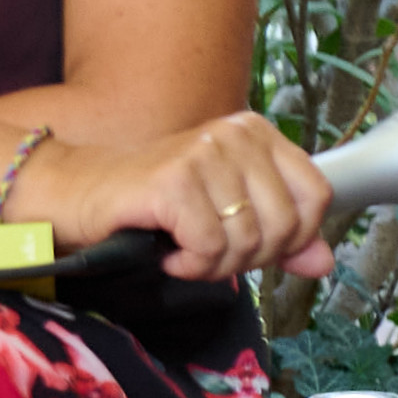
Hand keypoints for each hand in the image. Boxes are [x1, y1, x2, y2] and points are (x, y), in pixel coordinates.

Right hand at [24, 113, 334, 285]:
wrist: (75, 193)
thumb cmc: (150, 204)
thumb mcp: (226, 216)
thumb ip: (279, 236)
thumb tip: (322, 262)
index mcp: (256, 133)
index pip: (317, 196)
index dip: (292, 237)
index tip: (250, 245)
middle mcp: (235, 134)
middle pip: (285, 225)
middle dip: (248, 258)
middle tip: (208, 254)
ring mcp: (204, 154)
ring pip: (247, 241)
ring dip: (214, 264)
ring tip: (184, 252)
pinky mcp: (173, 181)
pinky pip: (208, 247)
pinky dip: (188, 264)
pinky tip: (168, 253)